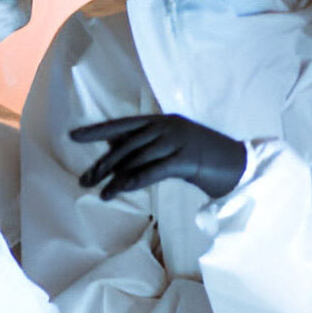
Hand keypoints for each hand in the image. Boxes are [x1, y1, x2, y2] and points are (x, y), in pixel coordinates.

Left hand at [71, 113, 245, 199]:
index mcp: (161, 120)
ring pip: (136, 160)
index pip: (121, 124)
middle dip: (102, 164)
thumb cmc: (201, 157)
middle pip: (126, 145)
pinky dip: (132, 181)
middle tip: (84, 180)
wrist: (239, 164)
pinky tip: (118, 191)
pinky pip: (152, 171)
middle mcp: (166, 126)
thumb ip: (145, 144)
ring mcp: (177, 141)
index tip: (73, 136)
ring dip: (115, 178)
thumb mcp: (171, 145)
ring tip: (100, 192)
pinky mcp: (185, 159)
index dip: (96, 131)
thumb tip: (113, 148)